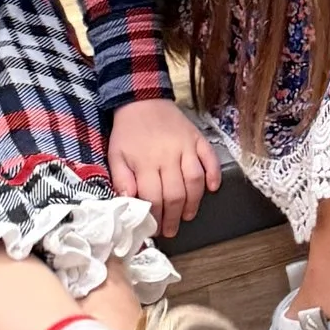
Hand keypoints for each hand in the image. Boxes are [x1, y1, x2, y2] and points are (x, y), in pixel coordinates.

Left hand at [108, 98, 220, 232]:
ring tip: (188, 215)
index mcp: (145, 162)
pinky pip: (210, 158)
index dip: (155, 217)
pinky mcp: (197, 138)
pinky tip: (212, 188)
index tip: (154, 229)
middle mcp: (168, 156)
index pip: (153, 198)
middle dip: (174, 217)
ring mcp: (185, 147)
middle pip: (176, 193)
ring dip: (193, 202)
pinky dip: (214, 174)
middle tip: (171, 230)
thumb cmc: (127, 131)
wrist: (141, 99)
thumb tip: (130, 200)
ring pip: (195, 180)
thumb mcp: (115, 155)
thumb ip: (121, 179)